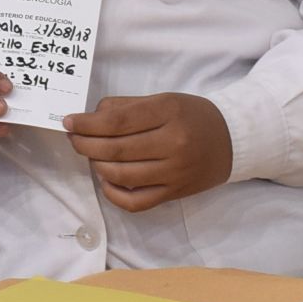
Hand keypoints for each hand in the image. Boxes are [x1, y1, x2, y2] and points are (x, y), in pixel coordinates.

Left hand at [63, 95, 233, 211]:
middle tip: (74, 139)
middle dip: (86, 144)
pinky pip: (136, 201)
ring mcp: (174, 172)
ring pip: (121, 175)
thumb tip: (91, 117)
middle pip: (116, 148)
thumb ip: (127, 106)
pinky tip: (106, 180)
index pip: (118, 121)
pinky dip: (113, 193)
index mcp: (169, 112)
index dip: (88, 123)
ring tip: (92, 156)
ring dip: (97, 165)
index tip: (70, 122)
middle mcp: (173, 143)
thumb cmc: (193, 115)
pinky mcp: (174, 193)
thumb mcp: (164, 99)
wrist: (233, 139)